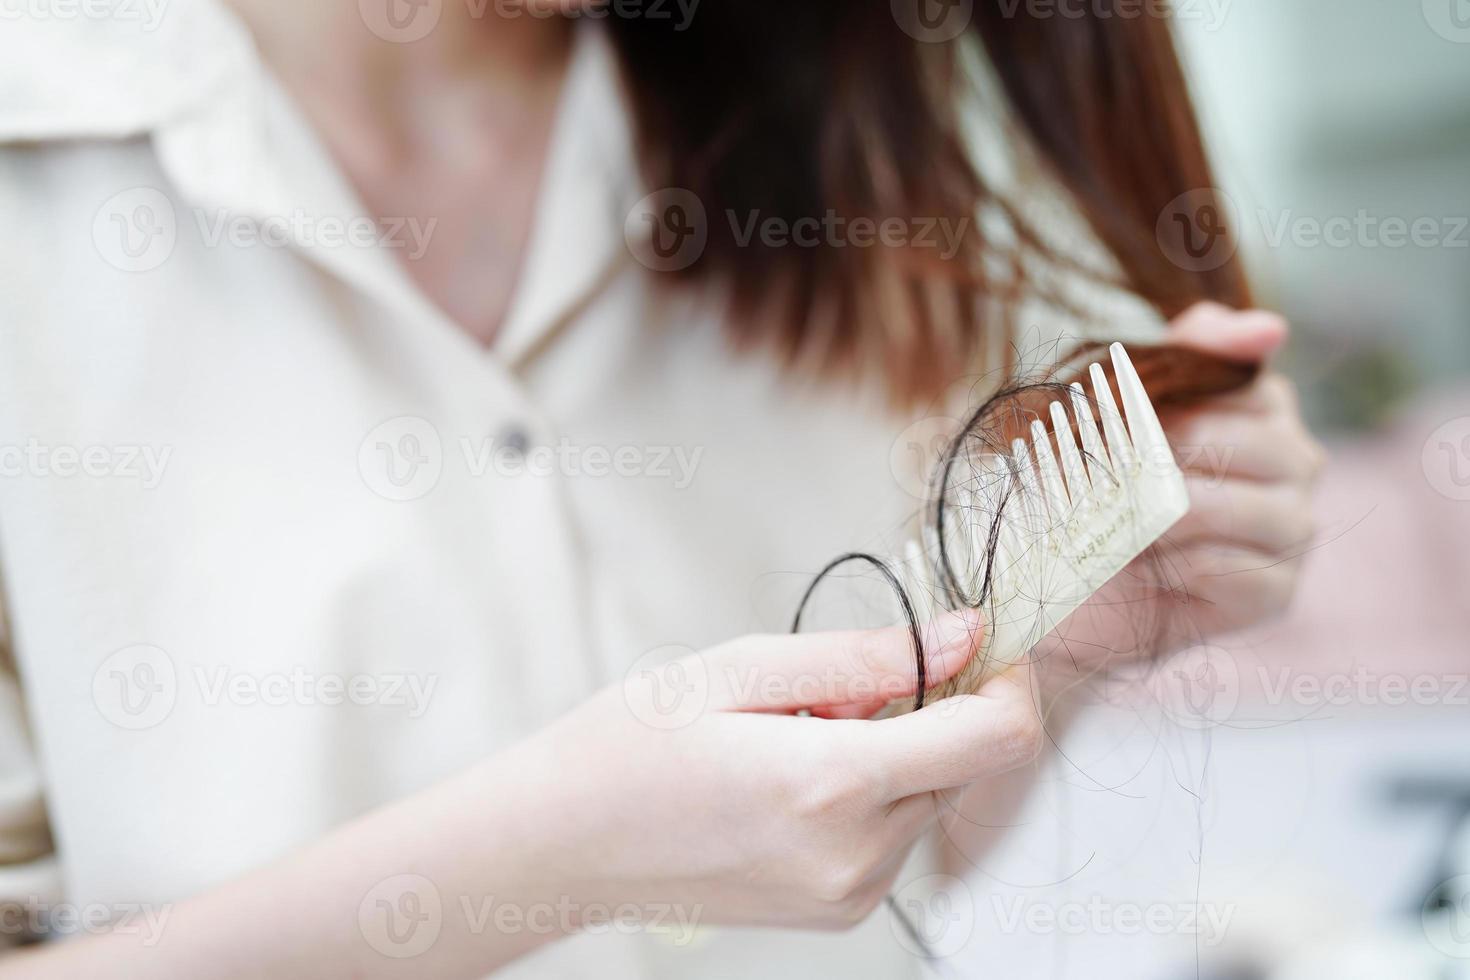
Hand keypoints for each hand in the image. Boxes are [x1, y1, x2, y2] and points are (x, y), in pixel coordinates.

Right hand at [515, 610, 1038, 931]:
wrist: (562, 844)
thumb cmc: (630, 747)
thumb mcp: (742, 667)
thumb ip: (868, 654)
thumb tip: (964, 635)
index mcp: (833, 786)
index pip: (996, 737)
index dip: (1008, 677)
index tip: (977, 641)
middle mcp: (856, 855)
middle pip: (965, 762)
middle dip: (926, 706)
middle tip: (828, 687)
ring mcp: (849, 894)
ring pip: (930, 794)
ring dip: (891, 749)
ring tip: (790, 735)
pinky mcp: (839, 911)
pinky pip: (894, 832)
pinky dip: (868, 791)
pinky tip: (789, 776)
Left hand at [1036, 302, 1324, 686]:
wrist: (1061, 581)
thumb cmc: (1090, 482)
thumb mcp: (1114, 403)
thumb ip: (1188, 352)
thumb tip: (1270, 327)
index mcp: (1261, 403)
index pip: (1232, 377)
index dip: (1155, 400)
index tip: (1104, 414)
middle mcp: (1296, 459)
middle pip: (1229, 441)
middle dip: (1148, 460)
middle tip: (1100, 479)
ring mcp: (1293, 527)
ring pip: (1226, 506)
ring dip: (1152, 517)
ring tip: (1116, 523)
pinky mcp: (1275, 591)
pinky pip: (1228, 569)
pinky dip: (1173, 566)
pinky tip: (1147, 565)